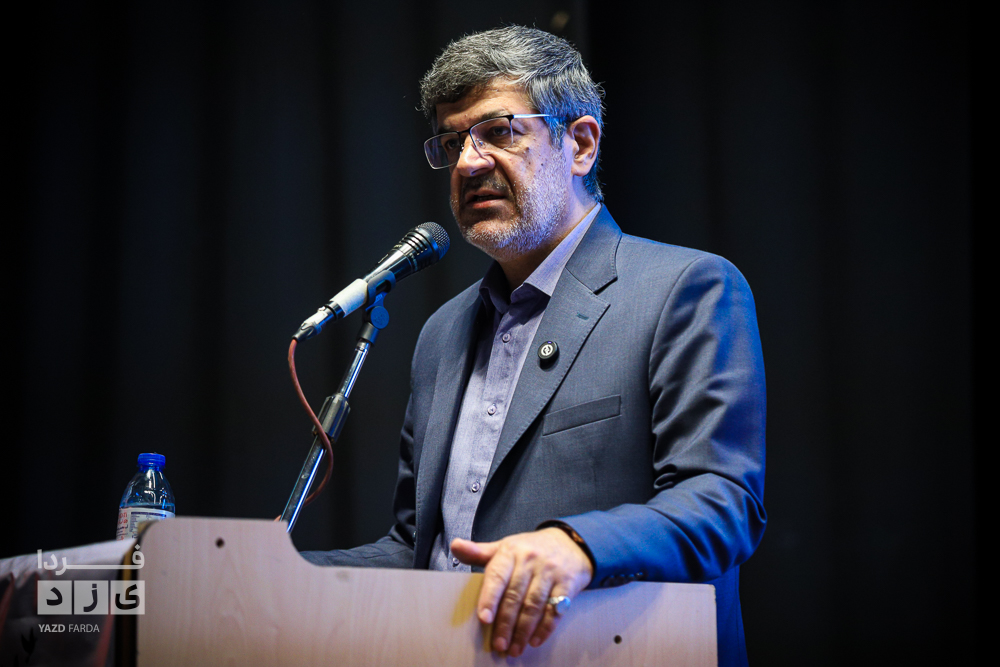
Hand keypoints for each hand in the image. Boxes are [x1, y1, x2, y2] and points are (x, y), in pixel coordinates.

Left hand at [450, 528, 593, 656]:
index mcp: (511, 551)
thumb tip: (455, 545)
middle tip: (498, 645)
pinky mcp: (568, 583)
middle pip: (515, 596)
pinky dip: (545, 627)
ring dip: (523, 630)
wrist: (570, 544)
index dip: (490, 598)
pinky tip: (535, 640)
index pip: (497, 576)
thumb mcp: (505, 547)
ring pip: (534, 605)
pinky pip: (555, 609)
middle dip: (505, 623)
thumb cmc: (530, 550)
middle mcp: (531, 560)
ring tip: (514, 648)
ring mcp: (550, 572)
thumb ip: (479, 552)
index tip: (484, 619)